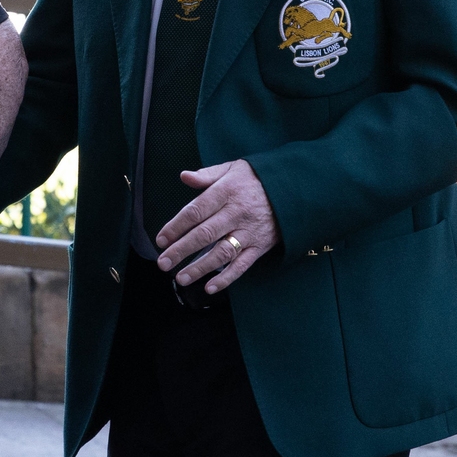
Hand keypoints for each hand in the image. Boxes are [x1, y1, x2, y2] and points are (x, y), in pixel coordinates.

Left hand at [154, 160, 279, 295]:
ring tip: (181, 278)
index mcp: (227, 192)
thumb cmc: (257, 178)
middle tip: (163, 263)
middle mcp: (237, 213)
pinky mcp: (260, 246)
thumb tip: (184, 177)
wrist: (295, 189)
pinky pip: (242, 265)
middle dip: (181, 250)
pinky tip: (210, 287)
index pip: (196, 210)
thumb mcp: (233, 168)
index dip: (176, 226)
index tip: (161, 239)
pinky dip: (227, 278)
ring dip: (200, 267)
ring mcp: (249, 232)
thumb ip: (207, 175)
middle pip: (205, 234)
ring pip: (222, 253)